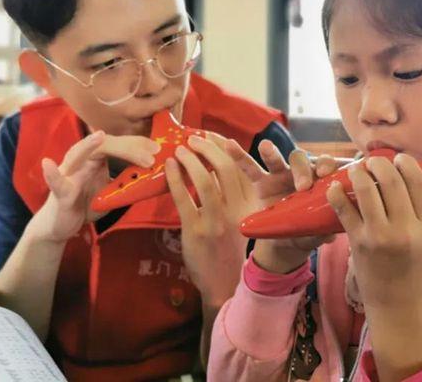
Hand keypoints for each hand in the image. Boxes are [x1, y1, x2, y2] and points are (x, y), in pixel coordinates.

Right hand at [27, 132, 159, 243]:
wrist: (61, 225)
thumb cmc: (86, 202)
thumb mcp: (113, 191)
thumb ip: (128, 181)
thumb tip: (155, 174)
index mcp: (96, 157)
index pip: (119, 144)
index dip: (138, 144)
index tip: (158, 149)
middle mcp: (82, 160)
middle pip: (104, 145)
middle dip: (127, 147)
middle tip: (150, 154)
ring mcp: (69, 174)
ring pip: (78, 154)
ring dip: (89, 146)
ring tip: (99, 136)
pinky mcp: (60, 192)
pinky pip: (57, 183)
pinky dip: (52, 174)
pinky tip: (48, 164)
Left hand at [165, 133, 254, 307]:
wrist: (223, 284)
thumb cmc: (230, 247)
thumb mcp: (241, 217)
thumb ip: (233, 194)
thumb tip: (214, 163)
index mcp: (251, 205)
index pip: (240, 167)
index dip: (225, 147)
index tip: (213, 136)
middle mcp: (237, 211)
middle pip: (225, 168)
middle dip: (208, 147)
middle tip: (194, 139)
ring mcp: (216, 221)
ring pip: (205, 179)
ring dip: (191, 158)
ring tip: (181, 149)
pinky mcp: (196, 231)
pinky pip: (183, 198)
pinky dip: (176, 177)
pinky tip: (170, 166)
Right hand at [228, 140, 340, 273]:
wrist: (286, 244)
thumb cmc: (308, 232)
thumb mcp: (317, 232)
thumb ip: (324, 227)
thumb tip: (332, 227)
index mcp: (319, 181)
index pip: (325, 165)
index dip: (326, 165)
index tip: (324, 174)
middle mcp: (300, 173)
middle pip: (301, 160)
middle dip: (302, 169)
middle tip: (302, 186)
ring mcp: (279, 176)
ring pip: (276, 159)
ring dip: (271, 152)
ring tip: (265, 147)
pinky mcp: (261, 183)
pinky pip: (250, 168)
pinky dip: (239, 156)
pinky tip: (230, 145)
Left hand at [327, 154, 421, 380]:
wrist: (403, 318)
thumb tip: (415, 191)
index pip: (419, 182)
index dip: (406, 163)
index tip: (399, 158)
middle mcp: (408, 228)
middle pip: (391, 180)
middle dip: (380, 163)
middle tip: (373, 161)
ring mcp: (381, 235)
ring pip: (365, 189)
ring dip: (358, 172)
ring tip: (356, 170)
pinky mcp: (358, 244)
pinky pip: (344, 210)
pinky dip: (336, 194)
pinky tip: (334, 187)